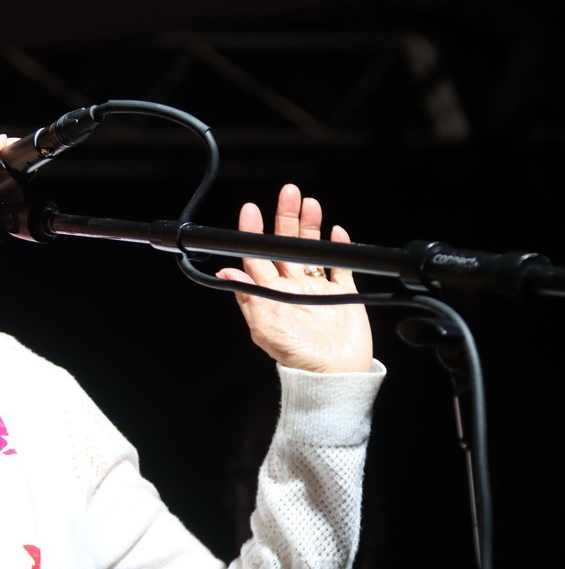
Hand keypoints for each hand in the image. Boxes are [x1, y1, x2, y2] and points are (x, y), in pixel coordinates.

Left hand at [216, 184, 372, 372]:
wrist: (334, 375)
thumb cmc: (297, 357)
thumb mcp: (265, 327)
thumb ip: (248, 297)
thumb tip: (226, 273)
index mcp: (270, 293)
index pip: (258, 256)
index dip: (254, 234)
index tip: (251, 211)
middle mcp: (291, 288)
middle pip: (286, 245)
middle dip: (285, 219)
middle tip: (287, 193)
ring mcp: (316, 290)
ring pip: (312, 250)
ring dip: (310, 227)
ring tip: (310, 204)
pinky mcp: (342, 295)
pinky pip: (339, 268)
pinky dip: (339, 249)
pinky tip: (337, 232)